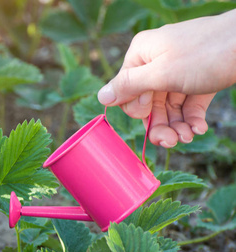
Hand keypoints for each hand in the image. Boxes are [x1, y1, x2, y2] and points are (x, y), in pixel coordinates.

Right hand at [97, 9, 235, 147]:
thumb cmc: (205, 53)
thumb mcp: (161, 73)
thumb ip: (129, 86)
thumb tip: (100, 97)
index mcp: (142, 55)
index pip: (126, 90)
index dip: (137, 109)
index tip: (150, 115)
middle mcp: (156, 62)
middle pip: (148, 102)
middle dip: (159, 124)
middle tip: (171, 143)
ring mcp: (178, 71)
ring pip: (168, 106)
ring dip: (176, 126)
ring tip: (188, 137)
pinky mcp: (197, 80)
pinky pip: (187, 104)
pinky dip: (191, 118)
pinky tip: (198, 128)